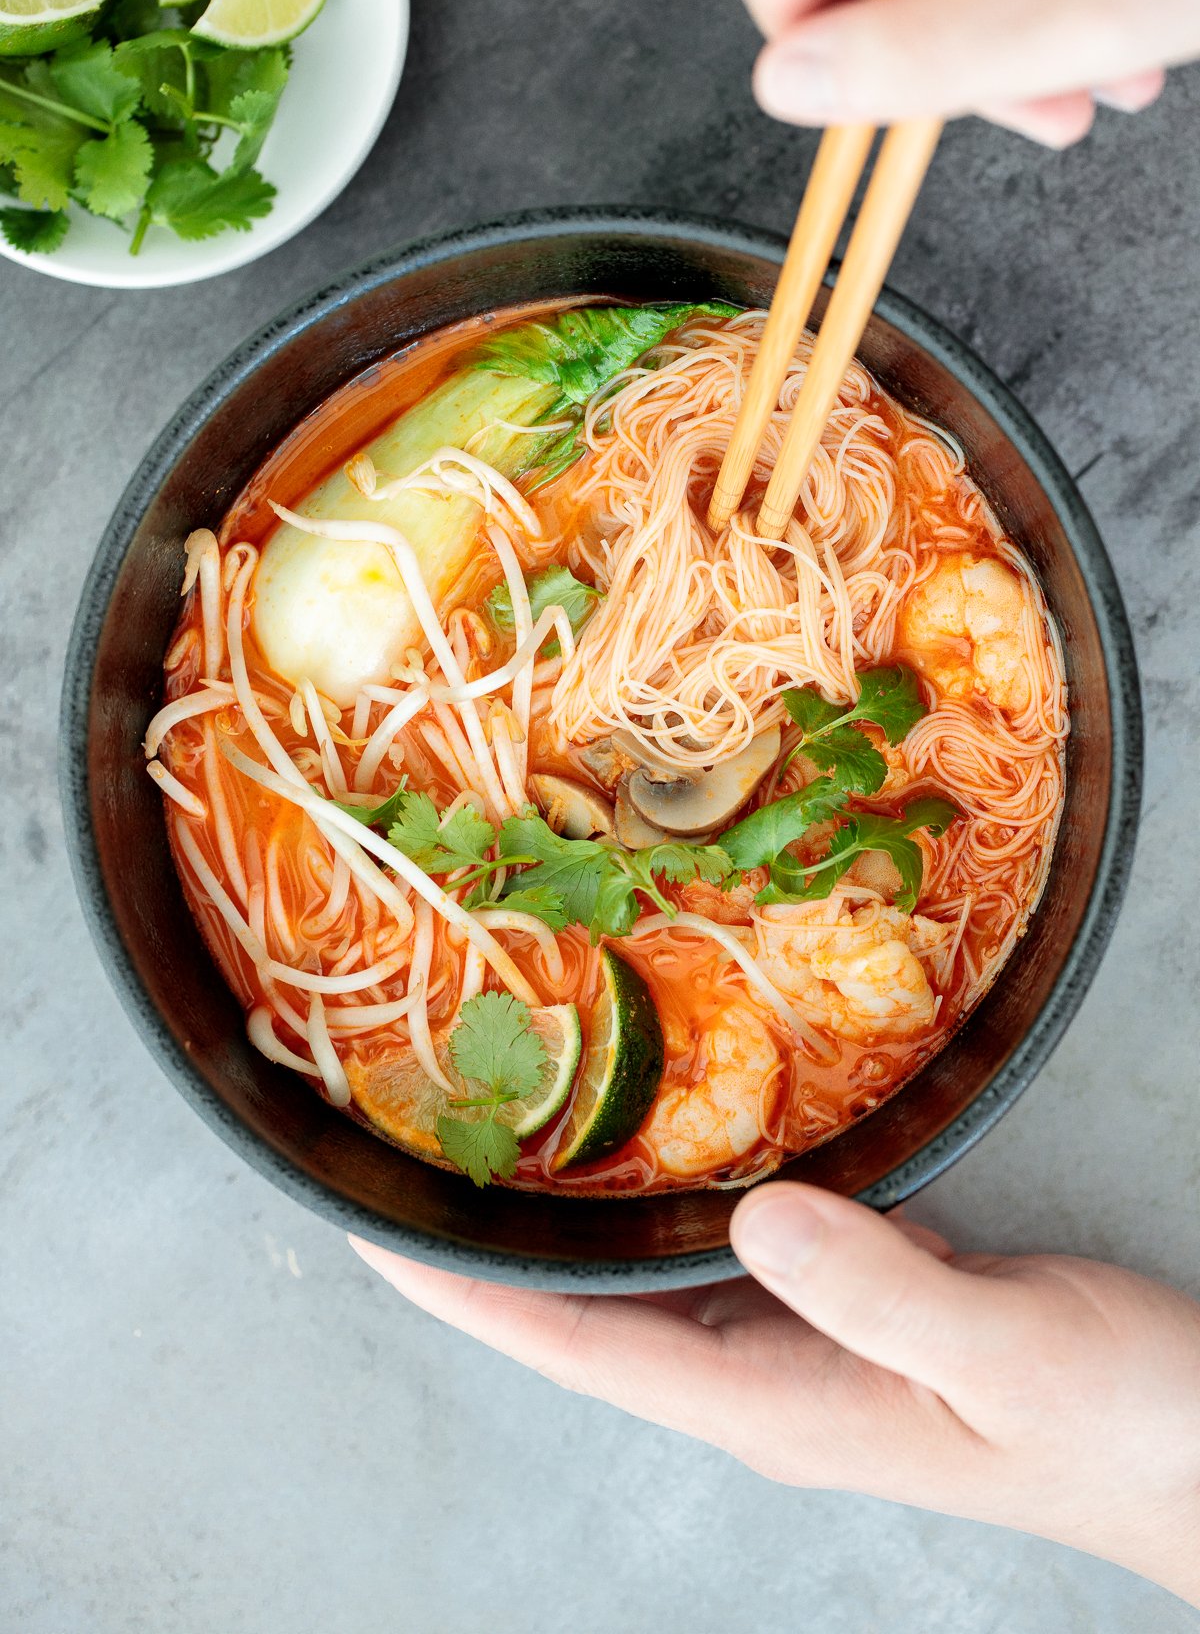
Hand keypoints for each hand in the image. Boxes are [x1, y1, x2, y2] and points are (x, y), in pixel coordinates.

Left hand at [351, 1183, 1199, 1604]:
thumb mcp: (1002, 1355)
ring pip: (647, 1271)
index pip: (573, 1348)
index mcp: (769, 1400)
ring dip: (564, 1214)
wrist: (1196, 1448)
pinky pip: (722, 1242)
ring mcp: (801, 1340)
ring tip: (494, 1124)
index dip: (464, 1297)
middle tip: (411, 1145)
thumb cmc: (1111, 1421)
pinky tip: (655, 1131)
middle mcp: (759, 1374)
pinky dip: (666, 1192)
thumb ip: (882, 1291)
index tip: (373, 1233)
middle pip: (583, 1313)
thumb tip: (762, 1212)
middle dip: (486, 1247)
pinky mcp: (847, 1301)